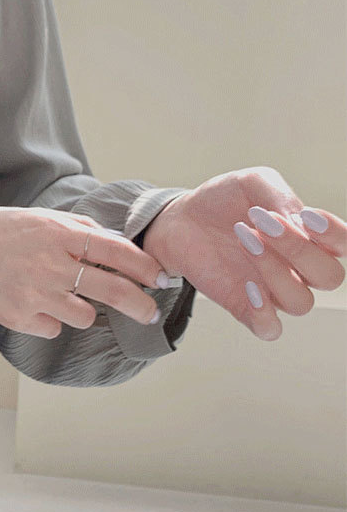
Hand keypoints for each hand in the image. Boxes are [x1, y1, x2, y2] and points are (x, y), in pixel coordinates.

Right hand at [0, 206, 174, 339]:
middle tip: (149, 312)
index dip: (144, 266)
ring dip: (82, 309)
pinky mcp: (21, 319)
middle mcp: (53, 265)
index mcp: (58, 234)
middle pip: (114, 290)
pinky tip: (29, 304)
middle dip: (140, 304)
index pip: (117, 251)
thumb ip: (72, 228)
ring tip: (59, 297)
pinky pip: (53, 327)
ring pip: (85, 316)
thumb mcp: (33, 216)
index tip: (159, 276)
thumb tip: (107, 240)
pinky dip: (48, 320)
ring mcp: (37, 295)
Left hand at [141, 166, 345, 340]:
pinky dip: (265, 314)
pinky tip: (247, 286)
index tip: (306, 216)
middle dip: (300, 249)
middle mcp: (298, 268)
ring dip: (276, 271)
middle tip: (264, 225)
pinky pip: (270, 328)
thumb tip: (302, 223)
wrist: (181, 218)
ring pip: (301, 302)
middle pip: (329, 277)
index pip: (343, 245)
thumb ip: (281, 197)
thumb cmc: (224, 200)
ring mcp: (273, 290)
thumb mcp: (253, 183)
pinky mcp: (245, 307)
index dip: (334, 234)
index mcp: (310, 238)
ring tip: (245, 240)